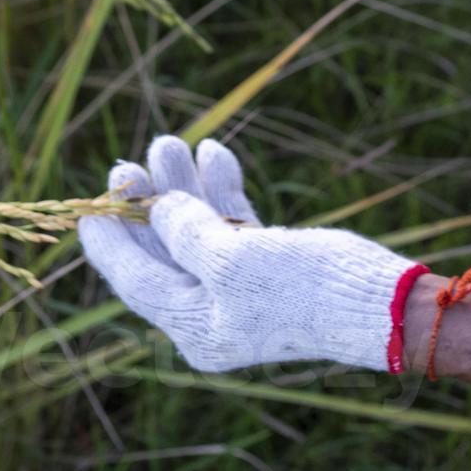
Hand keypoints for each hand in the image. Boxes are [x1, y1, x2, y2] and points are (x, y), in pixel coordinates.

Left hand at [77, 135, 417, 372]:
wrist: (382, 303)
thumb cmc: (303, 288)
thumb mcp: (233, 260)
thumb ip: (185, 232)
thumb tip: (159, 208)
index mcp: (195, 328)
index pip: (136, 282)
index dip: (109, 242)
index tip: (88, 206)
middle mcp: (213, 313)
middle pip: (164, 251)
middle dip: (148, 202)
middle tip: (130, 162)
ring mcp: (242, 289)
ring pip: (197, 230)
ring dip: (184, 186)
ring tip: (172, 141)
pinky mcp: (271, 266)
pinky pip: (232, 225)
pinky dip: (221, 192)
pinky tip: (216, 152)